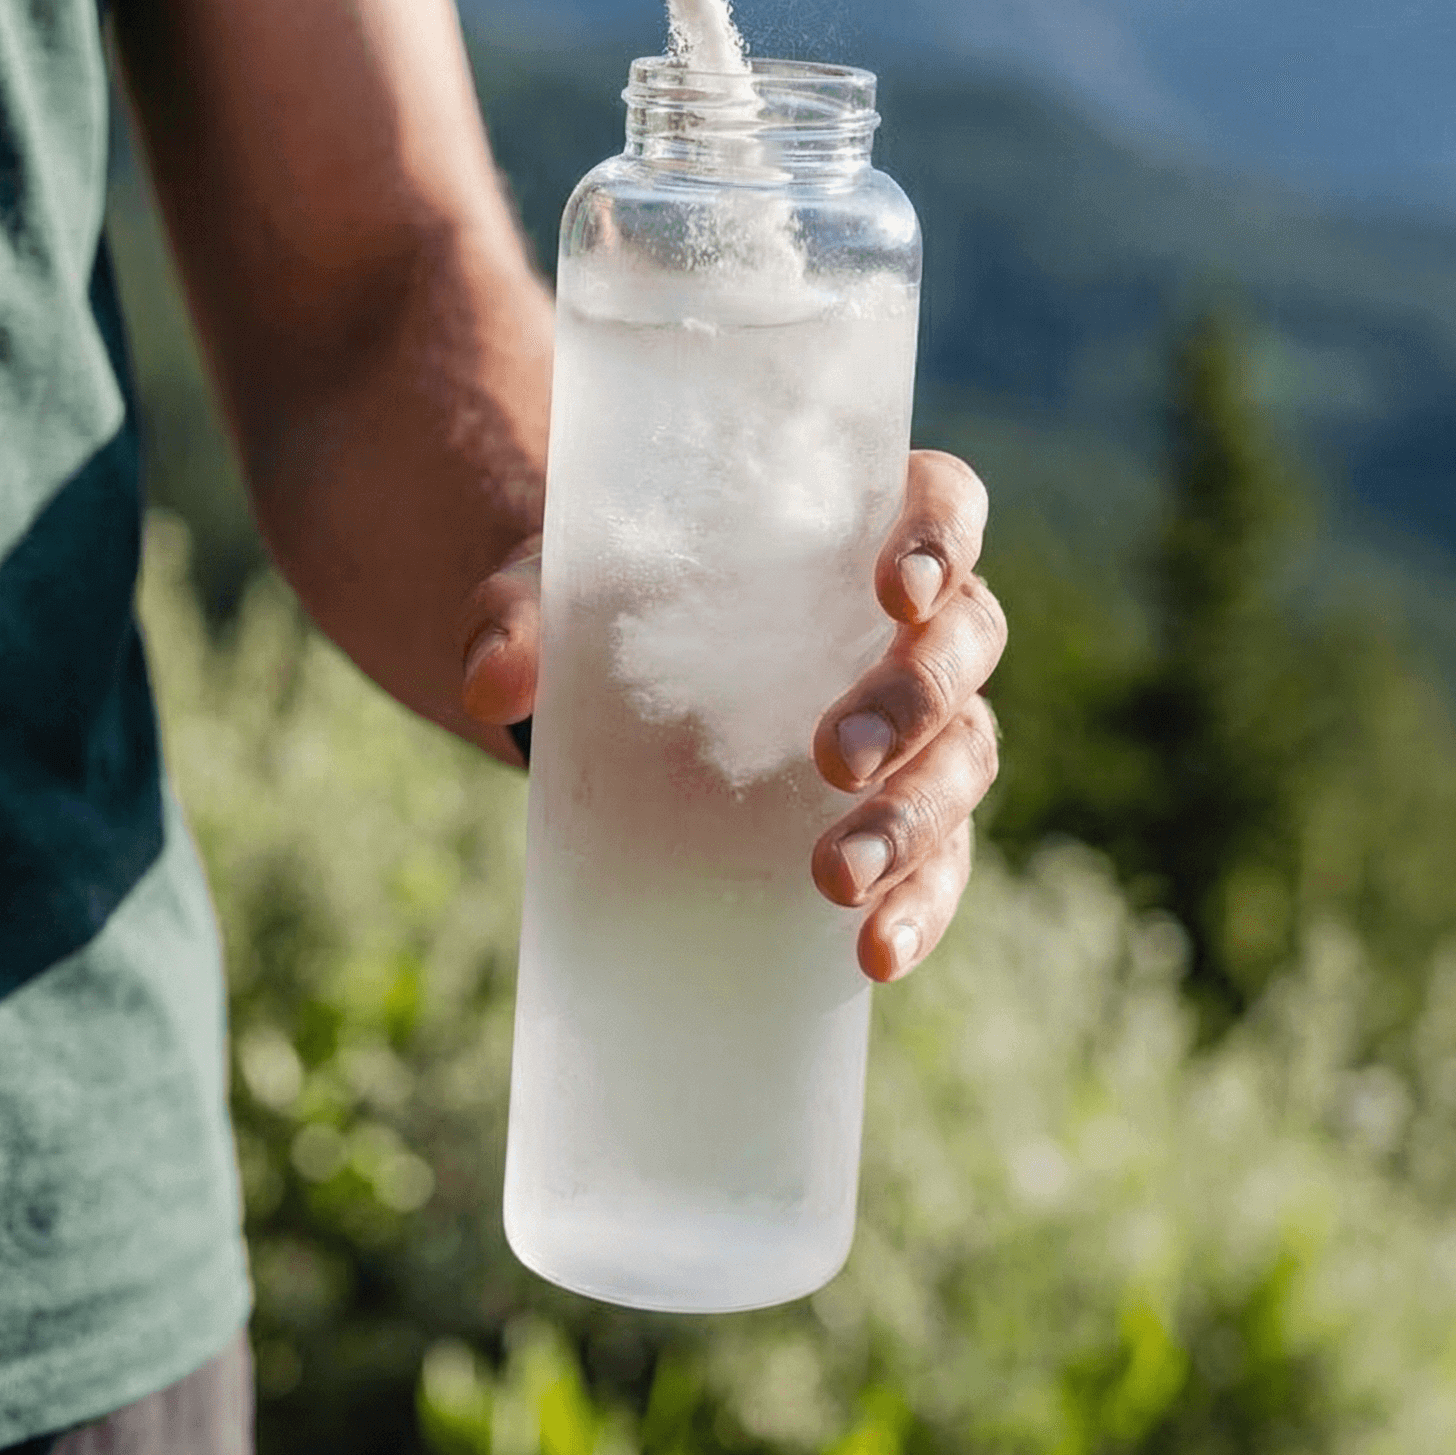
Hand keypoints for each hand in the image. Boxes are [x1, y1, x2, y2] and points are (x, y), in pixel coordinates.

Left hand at [459, 451, 1007, 981]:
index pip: (940, 500)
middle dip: (911, 701)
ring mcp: (929, 720)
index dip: (938, 536)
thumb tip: (490, 682)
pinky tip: (877, 954)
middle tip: (834, 758)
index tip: (895, 592)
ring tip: (836, 879)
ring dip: (916, 818)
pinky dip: (923, 906)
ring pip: (965, 754)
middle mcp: (917, 618)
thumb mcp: (555, 588)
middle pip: (965, 638)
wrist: (623, 696)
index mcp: (858, 522)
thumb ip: (518, 610)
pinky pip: (947, 859)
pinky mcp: (915, 812)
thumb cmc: (614, 604)